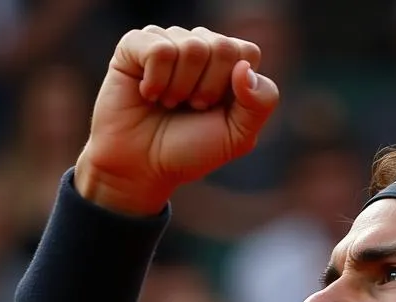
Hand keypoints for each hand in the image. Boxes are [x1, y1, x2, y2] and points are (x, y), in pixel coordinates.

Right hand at [76, 25, 279, 215]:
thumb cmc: (191, 150)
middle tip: (192, 108)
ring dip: (182, 89)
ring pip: (193, 47)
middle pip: (223, 47)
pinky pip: (159, 49)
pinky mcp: (135, 45)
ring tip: (169, 104)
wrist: (144, 166)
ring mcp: (167, 41)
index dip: (236, 87)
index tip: (217, 110)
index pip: (247, 52)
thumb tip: (244, 67)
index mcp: (227, 65)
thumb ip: (260, 103)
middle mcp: (199, 47)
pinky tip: (149, 94)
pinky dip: (157, 81)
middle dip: (210, 89)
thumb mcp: (237, 136)